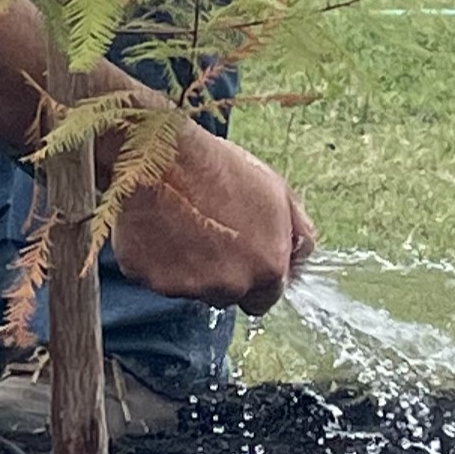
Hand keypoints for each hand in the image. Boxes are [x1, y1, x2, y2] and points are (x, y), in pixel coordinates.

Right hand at [103, 127, 313, 315]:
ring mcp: (189, 286)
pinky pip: (158, 277)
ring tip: (182, 224)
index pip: (266, 297)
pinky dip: (159, 260)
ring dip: (191, 267)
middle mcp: (231, 285)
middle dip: (223, 274)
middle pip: (229, 294)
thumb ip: (298, 231)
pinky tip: (158, 226)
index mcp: (267, 267)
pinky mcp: (152, 279)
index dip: (255, 276)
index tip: (241, 253)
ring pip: (193, 288)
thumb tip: (302, 253)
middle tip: (209, 233)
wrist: (161, 156)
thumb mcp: (276, 189)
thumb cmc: (219, 167)